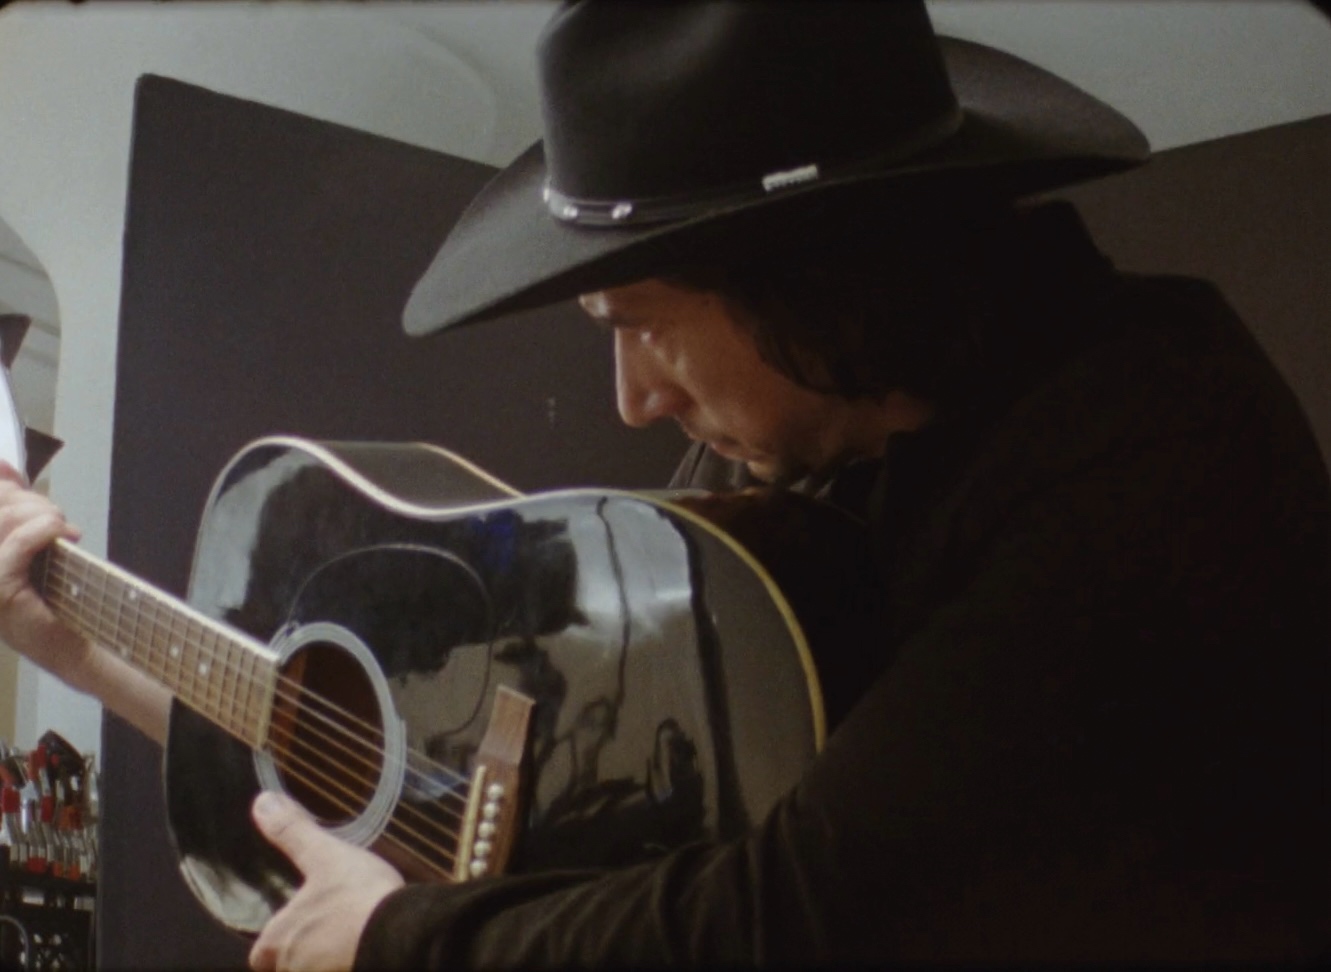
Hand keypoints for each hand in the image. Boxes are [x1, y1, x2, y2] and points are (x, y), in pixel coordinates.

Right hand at [0, 462, 91, 680]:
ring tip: (63, 529)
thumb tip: (2, 465)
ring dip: (42, 515)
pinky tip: (64, 534)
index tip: (12, 474)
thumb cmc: (53, 596)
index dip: (1, 486)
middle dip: (29, 502)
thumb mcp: (32, 543)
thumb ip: (15, 508)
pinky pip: (17, 545)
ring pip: (5, 521)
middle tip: (56, 517)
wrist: (73, 641)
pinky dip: (44, 531)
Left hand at [249, 791, 405, 971]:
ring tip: (354, 935)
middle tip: (330, 928)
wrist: (404, 936)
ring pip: (318, 968)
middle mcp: (294, 970)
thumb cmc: (356, 899)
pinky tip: (371, 946)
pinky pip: (345, 969)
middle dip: (306, 950)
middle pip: (290, 965)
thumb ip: (291, 833)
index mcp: (277, 943)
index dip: (274, 941)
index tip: (292, 926)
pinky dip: (353, 960)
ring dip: (331, 956)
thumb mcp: (324, 857)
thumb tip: (261, 802)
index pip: (260, 955)